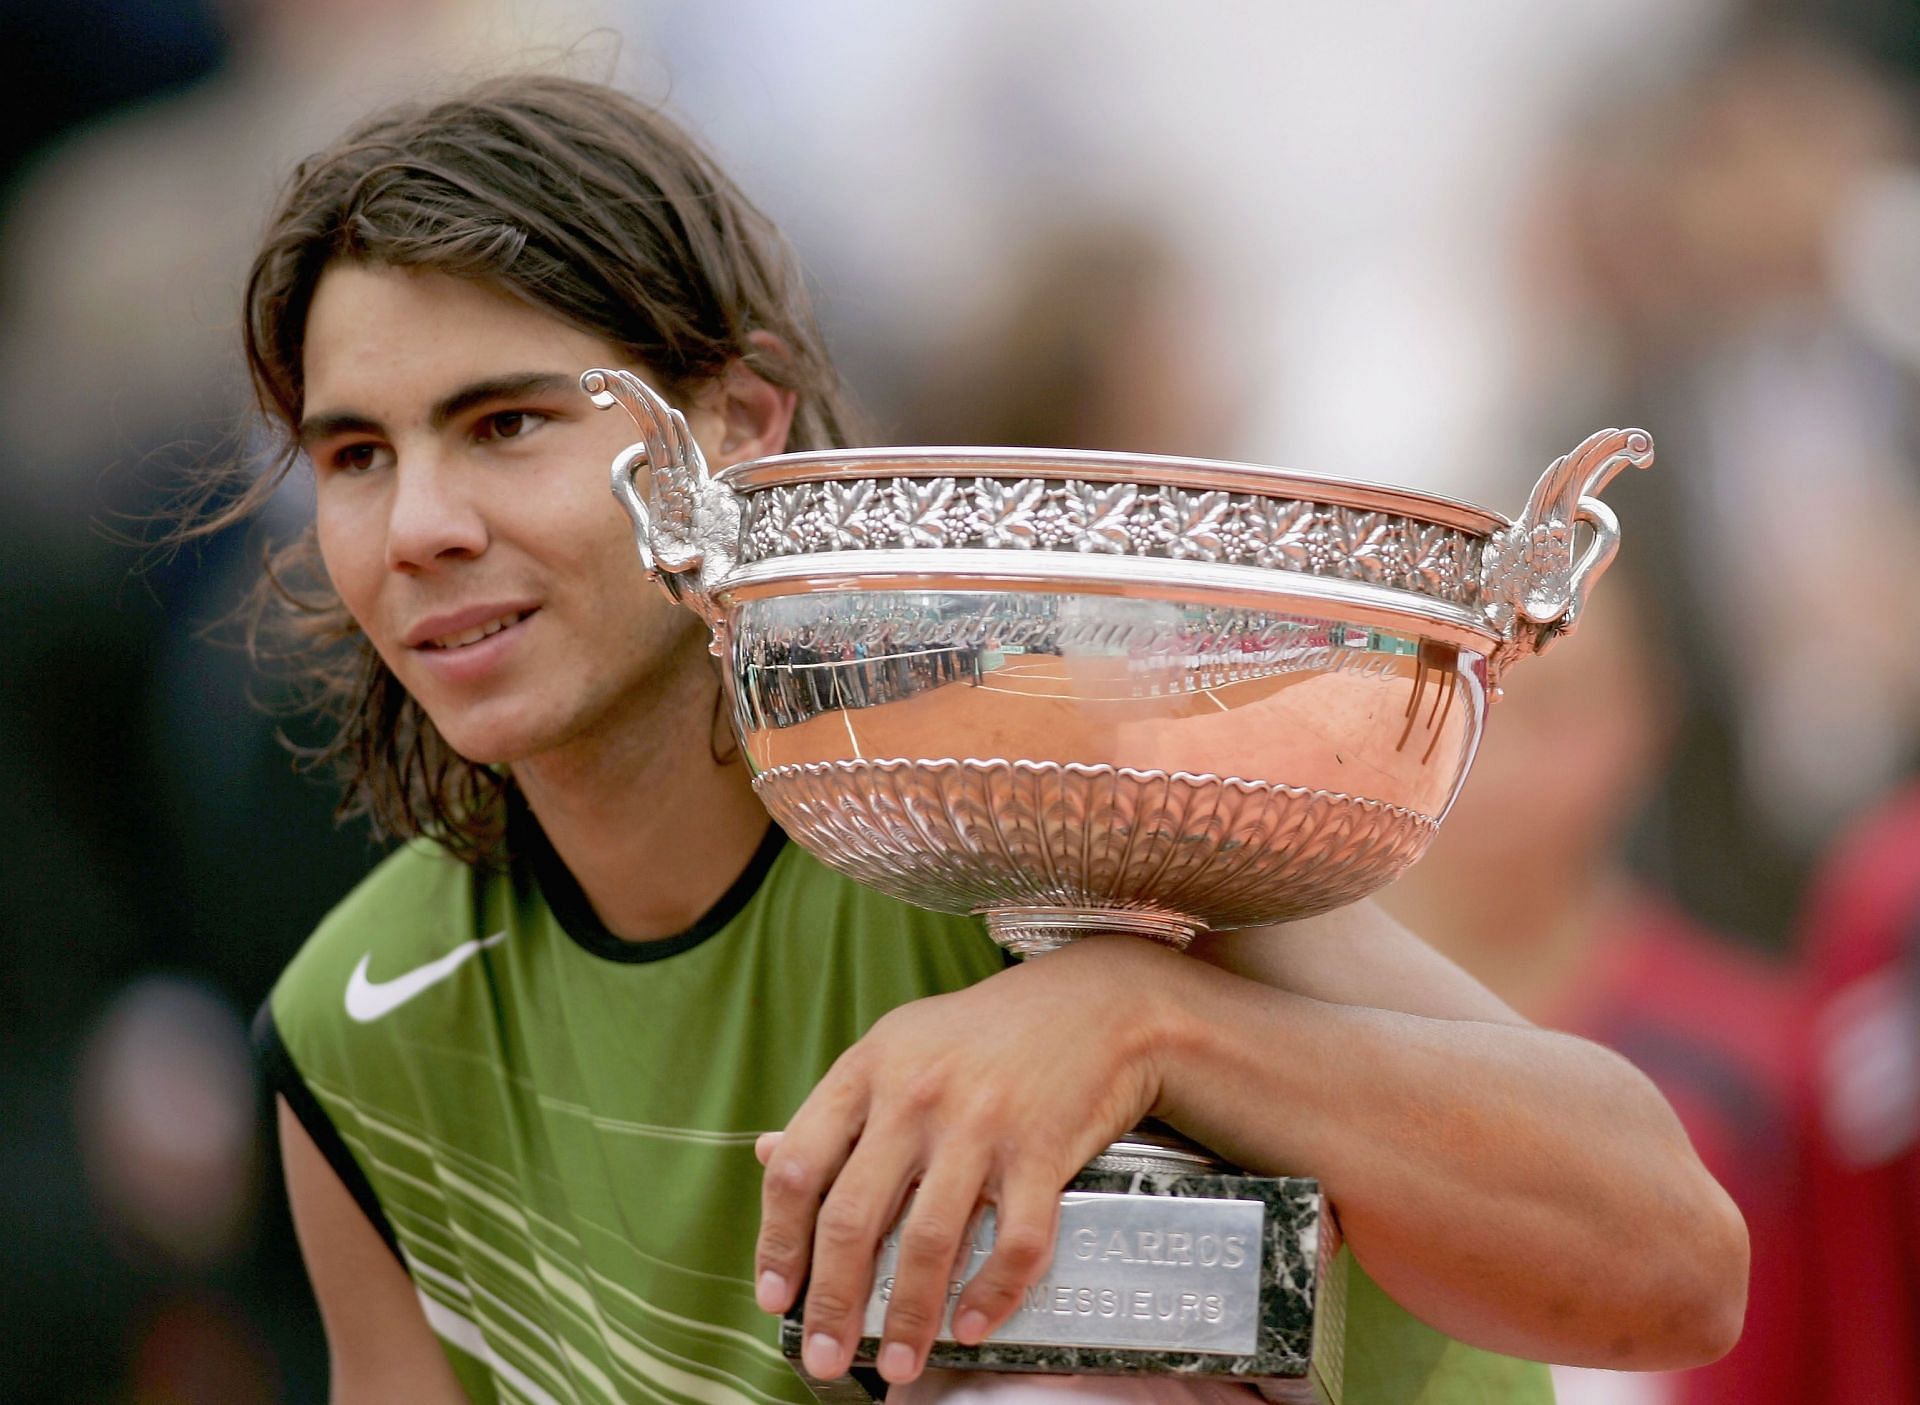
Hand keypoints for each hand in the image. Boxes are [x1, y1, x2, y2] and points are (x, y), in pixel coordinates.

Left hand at [753, 935, 1179, 1386]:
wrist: (1096, 1003)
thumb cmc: (987, 1032)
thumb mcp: (898, 1046)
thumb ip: (839, 1107)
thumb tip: (765, 1156)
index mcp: (868, 1069)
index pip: (798, 1167)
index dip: (777, 1240)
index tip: (775, 1296)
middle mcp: (915, 1096)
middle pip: (852, 1217)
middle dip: (832, 1303)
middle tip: (823, 1357)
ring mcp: (980, 1123)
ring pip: (927, 1240)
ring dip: (907, 1316)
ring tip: (897, 1365)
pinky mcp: (1042, 1149)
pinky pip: (1013, 1239)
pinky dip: (992, 1293)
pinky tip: (973, 1326)